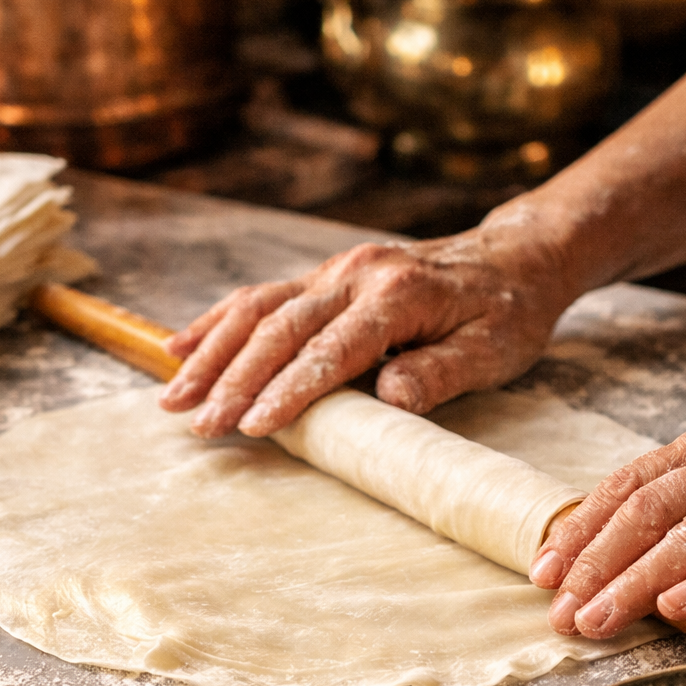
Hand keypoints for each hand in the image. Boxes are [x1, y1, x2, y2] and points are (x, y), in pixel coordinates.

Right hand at [157, 214, 576, 437]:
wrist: (513, 258)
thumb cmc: (506, 314)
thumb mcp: (494, 351)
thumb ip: (441, 372)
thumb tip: (390, 397)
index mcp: (398, 294)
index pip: (332, 349)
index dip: (290, 390)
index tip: (253, 426)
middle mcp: (357, 273)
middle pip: (280, 327)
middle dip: (233, 379)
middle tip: (198, 424)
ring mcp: (335, 270)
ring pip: (258, 308)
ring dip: (210, 352)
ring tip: (172, 397)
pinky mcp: (324, 275)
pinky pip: (261, 296)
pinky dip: (217, 321)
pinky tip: (180, 346)